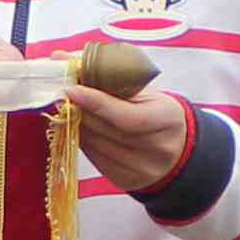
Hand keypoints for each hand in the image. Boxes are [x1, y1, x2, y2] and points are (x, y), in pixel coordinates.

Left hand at [69, 77, 195, 190]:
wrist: (178, 149)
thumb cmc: (156, 112)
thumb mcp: (144, 92)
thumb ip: (106, 76)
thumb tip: (61, 58)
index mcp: (167, 119)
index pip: (128, 116)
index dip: (97, 103)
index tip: (71, 89)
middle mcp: (157, 149)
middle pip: (106, 131)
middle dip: (80, 111)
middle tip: (61, 95)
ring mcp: (142, 169)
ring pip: (96, 146)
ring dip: (77, 126)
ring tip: (69, 110)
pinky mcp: (126, 181)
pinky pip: (95, 160)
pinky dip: (84, 142)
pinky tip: (80, 129)